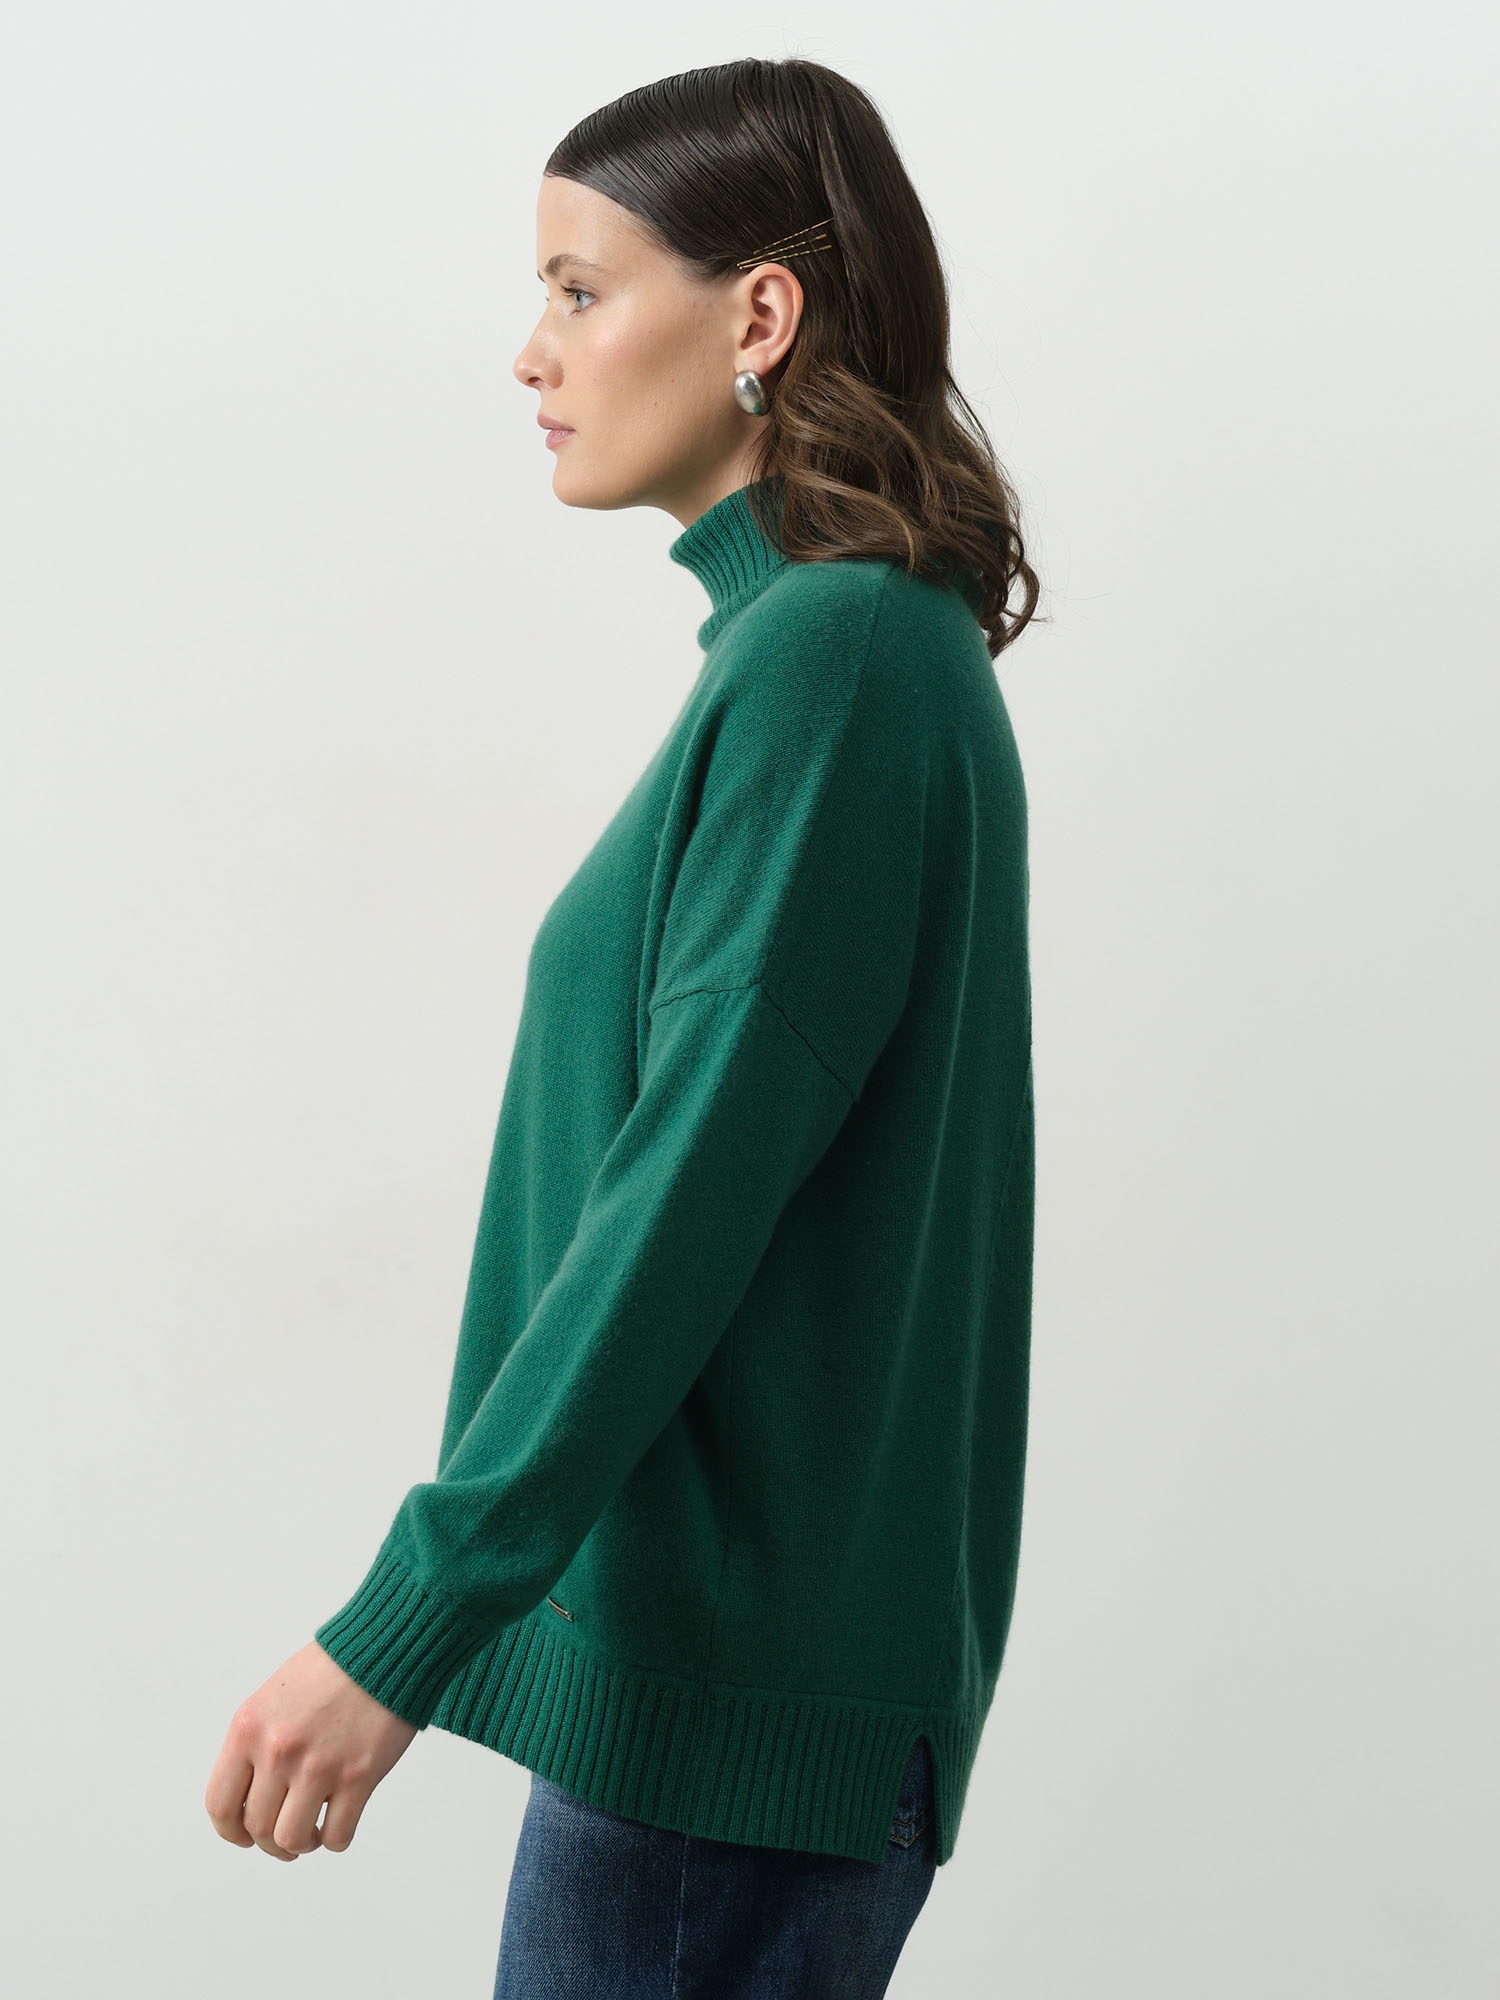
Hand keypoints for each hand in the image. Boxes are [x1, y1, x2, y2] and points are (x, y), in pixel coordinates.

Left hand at [205, 1640, 417, 1859]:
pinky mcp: (358, 1776)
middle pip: (258, 1828)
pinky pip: (337, 1836)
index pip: (220, 1805)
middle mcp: (278, 1750)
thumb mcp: (273, 1696)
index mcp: (249, 1728)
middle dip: (271, 1843)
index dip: (232, 1831)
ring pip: (292, 1840)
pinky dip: (335, 1840)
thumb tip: (250, 1796)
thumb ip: (256, 1742)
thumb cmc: (332, 1669)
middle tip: (288, 1837)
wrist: (384, 1648)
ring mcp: (318, 1766)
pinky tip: (339, 1824)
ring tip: (312, 1834)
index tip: (246, 1835)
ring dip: (301, 1845)